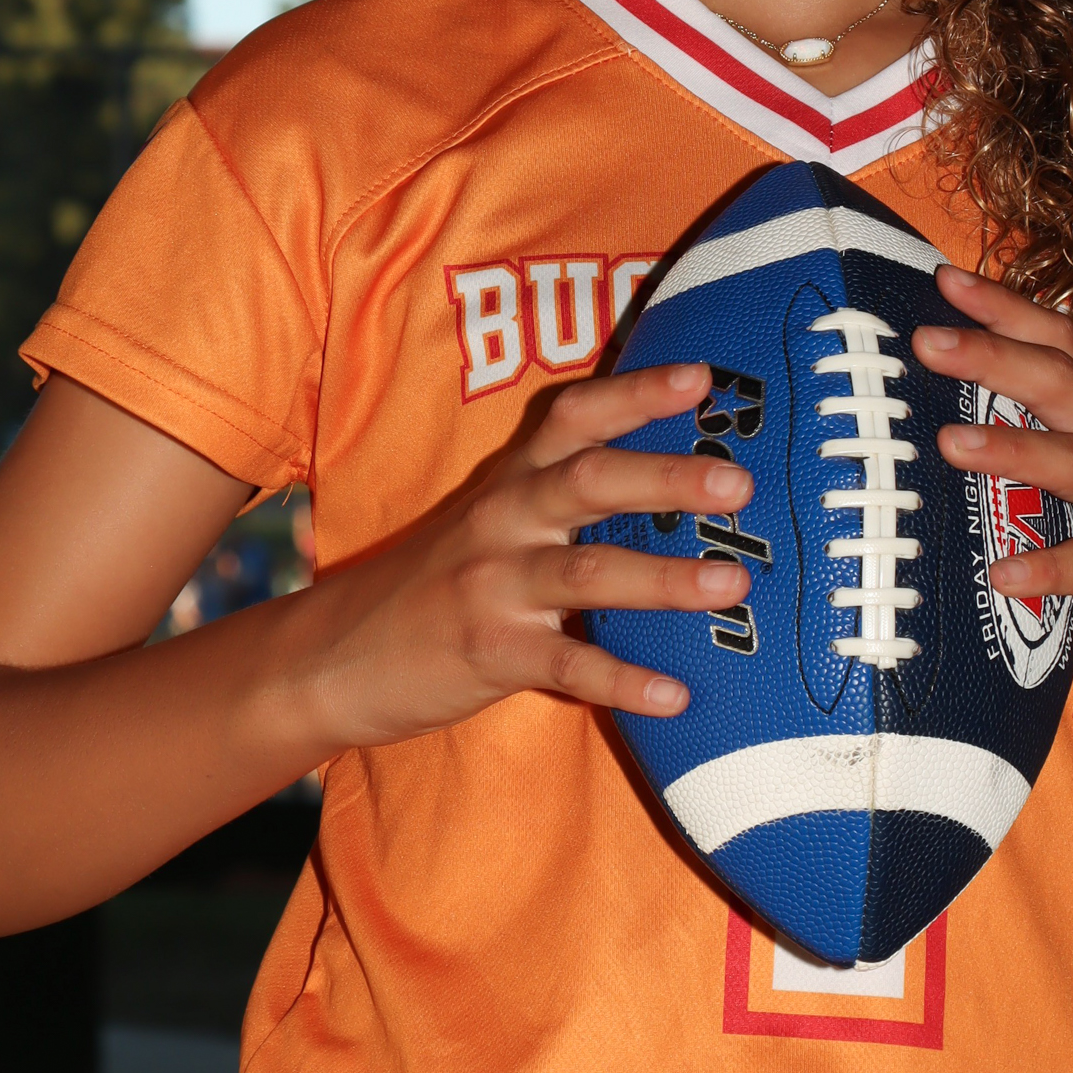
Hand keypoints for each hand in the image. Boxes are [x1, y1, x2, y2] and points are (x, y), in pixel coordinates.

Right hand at [313, 362, 747, 746]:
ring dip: (664, 579)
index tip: (702, 377)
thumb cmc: (437, 583)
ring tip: (732, 584)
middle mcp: (504, 520)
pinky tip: (674, 695)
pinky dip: (623, 680)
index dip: (636, 392)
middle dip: (667, 478)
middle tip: (739, 483)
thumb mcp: (492, 520)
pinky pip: (567, 666)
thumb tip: (684, 483)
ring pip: (587, 572)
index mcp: (512, 480)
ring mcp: (494, 586)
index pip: (574, 416)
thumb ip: (565, 497)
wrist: (333, 656)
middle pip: (590, 482)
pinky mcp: (489, 652)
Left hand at [912, 266, 1072, 730]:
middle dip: (993, 356)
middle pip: (1063, 385)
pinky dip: (1051, 566)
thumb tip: (921, 498)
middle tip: (927, 339)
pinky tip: (1003, 573)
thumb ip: (1016, 513)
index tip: (947, 280)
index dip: (1007, 313)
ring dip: (1013, 447)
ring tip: (949, 441)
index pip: (1060, 352)